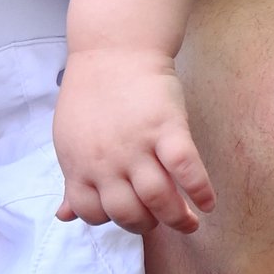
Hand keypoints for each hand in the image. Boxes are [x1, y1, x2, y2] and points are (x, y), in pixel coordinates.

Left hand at [54, 45, 216, 237]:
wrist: (113, 48)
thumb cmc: (92, 95)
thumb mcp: (70, 139)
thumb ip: (73, 180)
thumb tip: (65, 216)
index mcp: (79, 165)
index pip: (91, 213)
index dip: (112, 221)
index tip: (128, 215)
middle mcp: (106, 161)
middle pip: (128, 213)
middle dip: (146, 226)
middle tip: (161, 221)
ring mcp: (137, 145)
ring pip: (158, 199)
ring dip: (178, 219)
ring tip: (189, 222)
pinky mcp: (167, 127)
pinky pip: (186, 169)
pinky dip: (200, 191)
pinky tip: (208, 202)